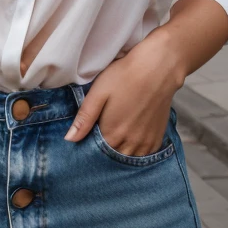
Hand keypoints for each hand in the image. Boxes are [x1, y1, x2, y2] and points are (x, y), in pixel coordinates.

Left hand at [64, 30, 185, 156]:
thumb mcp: (98, 93)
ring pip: (128, 158)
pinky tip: (129, 136)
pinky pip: (143, 154)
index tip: (86, 137)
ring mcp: (146, 143)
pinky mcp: (157, 139)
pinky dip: (134, 150)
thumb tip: (69, 139)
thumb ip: (84, 118)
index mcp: (112, 135)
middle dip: (103, 151)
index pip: (95, 153)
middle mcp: (131, 145)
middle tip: (101, 131)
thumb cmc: (125, 76)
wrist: (158, 69)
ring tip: (115, 134)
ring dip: (120, 151)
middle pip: (112, 158)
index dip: (89, 146)